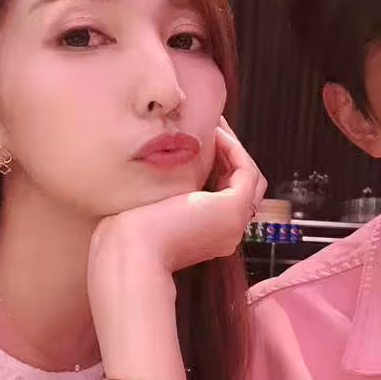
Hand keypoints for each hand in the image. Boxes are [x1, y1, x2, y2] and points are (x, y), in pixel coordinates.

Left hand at [89, 118, 266, 281]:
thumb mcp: (155, 209)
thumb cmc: (129, 235)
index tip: (204, 142)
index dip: (221, 166)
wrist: (130, 253)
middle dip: (232, 156)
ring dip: (236, 149)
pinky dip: (234, 150)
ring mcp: (234, 222)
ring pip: (251, 178)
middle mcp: (229, 230)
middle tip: (215, 128)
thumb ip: (170, 193)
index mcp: (212, 235)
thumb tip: (170, 164)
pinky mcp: (233, 209)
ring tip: (216, 126)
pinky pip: (246, 171)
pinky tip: (215, 134)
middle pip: (246, 187)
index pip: (229, 196)